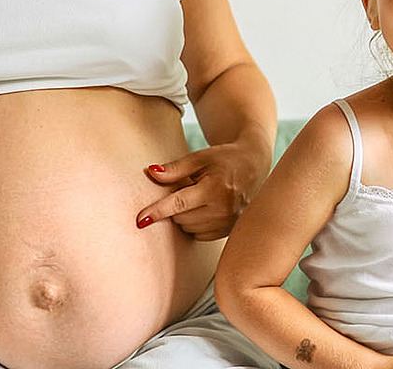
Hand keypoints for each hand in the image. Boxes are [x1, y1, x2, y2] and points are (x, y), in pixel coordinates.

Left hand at [135, 141, 269, 239]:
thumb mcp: (200, 158)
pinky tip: (206, 208)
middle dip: (176, 205)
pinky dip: (196, 224)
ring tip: (201, 197)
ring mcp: (228, 223)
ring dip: (185, 215)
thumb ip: (175, 169)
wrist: (253, 166)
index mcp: (215, 189)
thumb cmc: (224, 159)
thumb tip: (151, 173)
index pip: (179, 203)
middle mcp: (223, 210)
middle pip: (180, 218)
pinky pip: (199, 235)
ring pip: (188, 228)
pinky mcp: (229, 231)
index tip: (140, 220)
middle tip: (189, 188)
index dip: (157, 211)